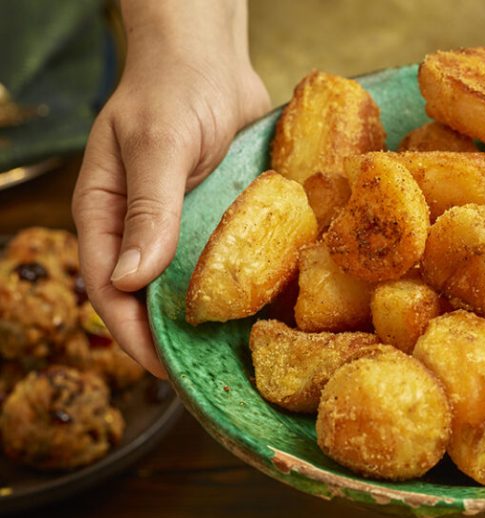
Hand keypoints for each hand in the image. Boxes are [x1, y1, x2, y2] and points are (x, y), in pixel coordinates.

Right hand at [72, 1, 268, 377]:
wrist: (211, 58)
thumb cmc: (172, 90)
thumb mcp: (156, 145)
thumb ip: (147, 209)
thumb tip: (134, 280)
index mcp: (106, 216)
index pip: (111, 290)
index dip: (133, 335)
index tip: (166, 369)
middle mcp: (141, 229)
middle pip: (149, 300)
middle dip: (171, 340)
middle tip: (208, 377)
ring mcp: (181, 226)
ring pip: (187, 287)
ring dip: (206, 322)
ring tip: (238, 358)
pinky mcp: (217, 219)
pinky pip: (224, 262)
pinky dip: (237, 287)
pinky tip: (264, 311)